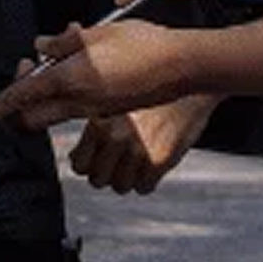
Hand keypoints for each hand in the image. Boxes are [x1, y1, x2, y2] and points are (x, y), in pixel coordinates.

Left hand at [0, 20, 189, 132]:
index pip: (23, 97)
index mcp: (72, 79)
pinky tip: (88, 70)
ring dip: (48, 96)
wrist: (184, 67)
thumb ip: (64, 43)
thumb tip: (40, 47)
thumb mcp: (99, 34)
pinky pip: (79, 111)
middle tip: (29, 73)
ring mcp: (96, 112)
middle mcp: (80, 102)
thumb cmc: (146, 44)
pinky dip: (72, 96)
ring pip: (56, 113)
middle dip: (21, 103)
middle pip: (33, 117)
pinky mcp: (110, 113)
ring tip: (64, 63)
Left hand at [68, 94, 218, 194]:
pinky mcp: (161, 160)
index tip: (100, 157)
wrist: (189, 74)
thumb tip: (73, 158)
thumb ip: (92, 127)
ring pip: (121, 186)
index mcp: (98, 122)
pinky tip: (153, 161)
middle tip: (121, 158)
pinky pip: (144, 187)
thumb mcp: (110, 97)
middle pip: (98, 180)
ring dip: (128, 177)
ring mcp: (138, 150)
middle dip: (108, 172)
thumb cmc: (147, 86)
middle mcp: (115, 138)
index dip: (90, 164)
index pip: (79, 165)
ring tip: (138, 159)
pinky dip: (148, 180)